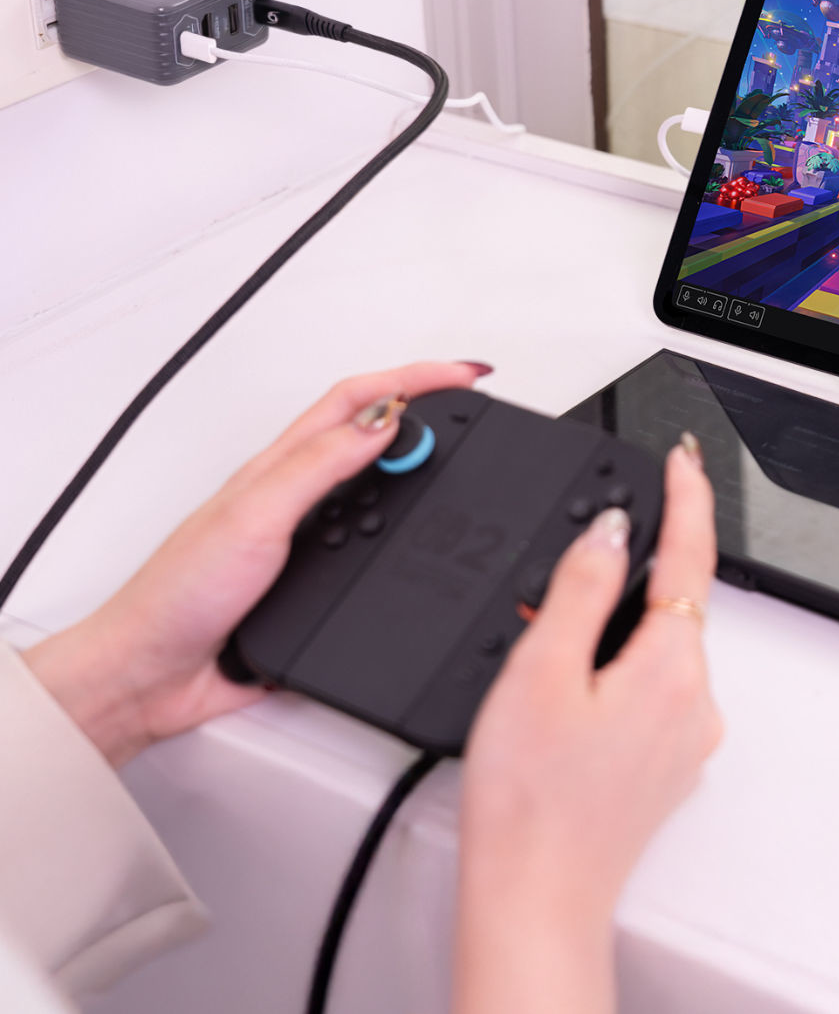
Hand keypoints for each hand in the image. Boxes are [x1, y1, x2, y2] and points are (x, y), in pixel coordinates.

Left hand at [23, 361, 487, 766]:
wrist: (152, 672)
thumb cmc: (179, 594)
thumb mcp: (254, 516)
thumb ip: (318, 466)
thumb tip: (385, 423)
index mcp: (280, 466)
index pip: (358, 401)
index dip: (415, 379)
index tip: (466, 378)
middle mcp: (293, 495)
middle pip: (371, 430)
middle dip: (426, 405)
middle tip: (473, 400)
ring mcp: (304, 539)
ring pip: (373, 486)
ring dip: (417, 460)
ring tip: (456, 448)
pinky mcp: (312, 585)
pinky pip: (370, 549)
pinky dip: (402, 531)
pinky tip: (415, 535)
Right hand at [455, 436, 721, 1013]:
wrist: (535, 899)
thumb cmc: (531, 804)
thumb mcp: (540, 672)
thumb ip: (581, 589)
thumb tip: (611, 530)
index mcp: (672, 667)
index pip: (691, 555)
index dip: (687, 496)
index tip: (682, 458)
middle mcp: (694, 702)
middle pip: (669, 606)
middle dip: (622, 581)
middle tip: (555, 586)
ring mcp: (682, 739)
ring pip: (653, 653)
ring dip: (608, 638)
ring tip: (537, 669)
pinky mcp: (662, 767)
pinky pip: (645, 695)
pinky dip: (608, 680)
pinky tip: (557, 709)